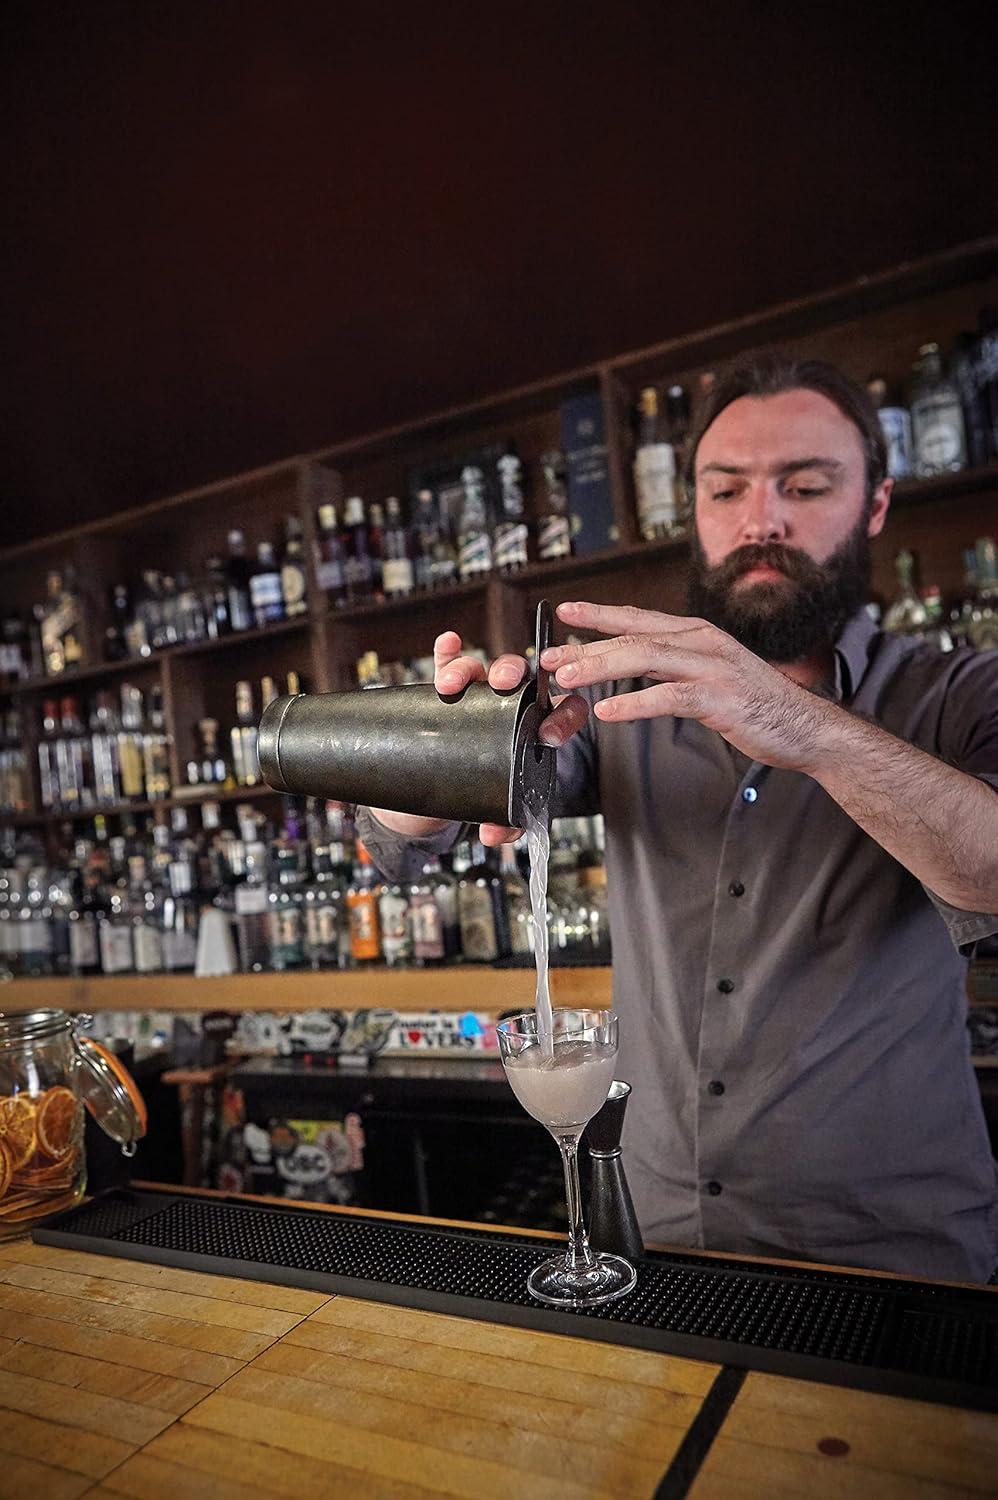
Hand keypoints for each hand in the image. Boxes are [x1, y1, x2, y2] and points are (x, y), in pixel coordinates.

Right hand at [434, 630, 588, 842]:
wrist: (438, 793)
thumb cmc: (479, 792)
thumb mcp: (495, 810)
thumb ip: (503, 824)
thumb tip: (496, 834)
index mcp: (534, 727)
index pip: (563, 710)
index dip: (563, 716)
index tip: (548, 735)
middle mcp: (508, 703)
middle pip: (520, 677)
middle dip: (514, 674)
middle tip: (505, 684)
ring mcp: (476, 694)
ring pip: (480, 668)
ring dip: (469, 668)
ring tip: (453, 684)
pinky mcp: (444, 689)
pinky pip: (447, 661)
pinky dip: (448, 650)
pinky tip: (448, 643)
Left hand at [539, 602, 832, 772]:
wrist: (806, 728)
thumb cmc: (756, 705)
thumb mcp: (709, 675)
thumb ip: (673, 667)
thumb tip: (631, 667)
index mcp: (698, 634)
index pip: (639, 618)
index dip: (600, 613)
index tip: (564, 611)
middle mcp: (703, 642)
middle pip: (634, 636)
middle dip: (587, 646)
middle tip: (549, 658)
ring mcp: (713, 668)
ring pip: (646, 659)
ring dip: (600, 668)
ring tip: (566, 680)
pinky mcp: (721, 699)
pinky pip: (669, 698)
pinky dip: (635, 703)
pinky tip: (608, 711)